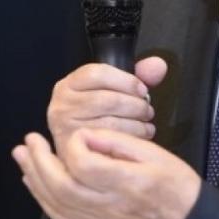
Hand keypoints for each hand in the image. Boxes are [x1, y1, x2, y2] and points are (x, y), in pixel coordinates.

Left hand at [12, 128, 201, 218]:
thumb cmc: (176, 186)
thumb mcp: (157, 154)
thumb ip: (119, 143)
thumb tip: (87, 135)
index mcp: (128, 183)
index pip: (84, 164)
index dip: (74, 144)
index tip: (78, 133)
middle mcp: (110, 208)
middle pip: (62, 187)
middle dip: (40, 162)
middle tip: (29, 140)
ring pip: (56, 205)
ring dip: (35, 178)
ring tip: (22, 156)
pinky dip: (44, 199)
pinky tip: (34, 182)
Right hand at [46, 57, 166, 163]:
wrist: (81, 152)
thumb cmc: (99, 117)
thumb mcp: (114, 90)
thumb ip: (138, 75)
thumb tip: (157, 66)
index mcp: (69, 84)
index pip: (97, 73)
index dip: (126, 81)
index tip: (142, 90)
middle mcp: (61, 104)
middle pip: (107, 99)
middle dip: (135, 105)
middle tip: (147, 111)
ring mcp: (65, 128)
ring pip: (110, 121)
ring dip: (136, 123)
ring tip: (146, 124)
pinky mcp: (73, 150)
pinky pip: (110, 141)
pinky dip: (131, 137)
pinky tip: (140, 136)